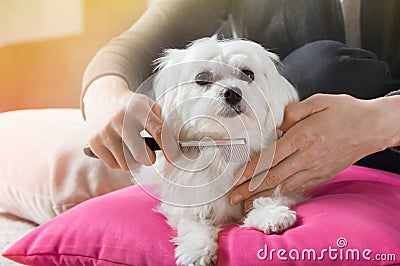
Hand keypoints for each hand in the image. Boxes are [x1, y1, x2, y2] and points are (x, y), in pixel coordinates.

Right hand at [83, 75, 177, 169]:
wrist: (101, 99)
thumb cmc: (130, 106)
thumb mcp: (148, 105)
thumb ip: (161, 122)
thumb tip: (171, 146)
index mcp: (138, 108)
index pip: (158, 131)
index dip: (168, 148)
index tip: (173, 158)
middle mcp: (120, 120)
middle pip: (141, 154)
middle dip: (149, 159)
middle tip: (149, 156)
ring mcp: (105, 132)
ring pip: (127, 164)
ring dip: (135, 162)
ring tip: (134, 152)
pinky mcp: (94, 142)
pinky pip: (114, 165)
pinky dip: (121, 163)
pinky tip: (120, 152)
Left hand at [230, 94, 399, 207]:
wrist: (373, 127)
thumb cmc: (345, 111)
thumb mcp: (317, 102)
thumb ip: (292, 112)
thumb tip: (274, 124)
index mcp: (302, 137)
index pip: (269, 157)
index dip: (250, 170)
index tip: (236, 178)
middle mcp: (307, 157)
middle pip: (272, 177)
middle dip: (250, 189)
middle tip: (233, 197)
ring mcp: (316, 169)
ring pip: (284, 186)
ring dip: (263, 195)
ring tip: (247, 203)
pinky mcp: (323, 175)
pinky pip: (299, 187)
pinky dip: (283, 194)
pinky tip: (272, 197)